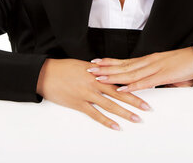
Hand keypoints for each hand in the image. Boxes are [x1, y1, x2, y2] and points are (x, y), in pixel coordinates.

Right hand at [36, 58, 151, 130]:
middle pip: (119, 93)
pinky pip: (95, 114)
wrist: (45, 74)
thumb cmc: (63, 68)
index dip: (133, 84)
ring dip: (124, 113)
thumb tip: (108, 72)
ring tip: (136, 118)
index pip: (119, 79)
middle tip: (147, 107)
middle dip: (134, 101)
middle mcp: (95, 83)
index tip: (145, 87)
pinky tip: (116, 126)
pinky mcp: (78, 104)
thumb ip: (97, 71)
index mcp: (97, 73)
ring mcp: (87, 94)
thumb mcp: (83, 66)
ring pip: (110, 105)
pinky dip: (106, 121)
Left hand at [86, 46, 192, 92]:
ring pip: (130, 73)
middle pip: (123, 65)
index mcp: (149, 60)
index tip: (96, 62)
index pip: (125, 61)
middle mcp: (149, 61)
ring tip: (99, 77)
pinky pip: (144, 82)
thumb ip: (155, 77)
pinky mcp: (163, 76)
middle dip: (105, 67)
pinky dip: (131, 86)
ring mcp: (155, 68)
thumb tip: (148, 84)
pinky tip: (121, 88)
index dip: (110, 61)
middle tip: (90, 68)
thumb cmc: (184, 64)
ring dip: (113, 76)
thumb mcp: (166, 71)